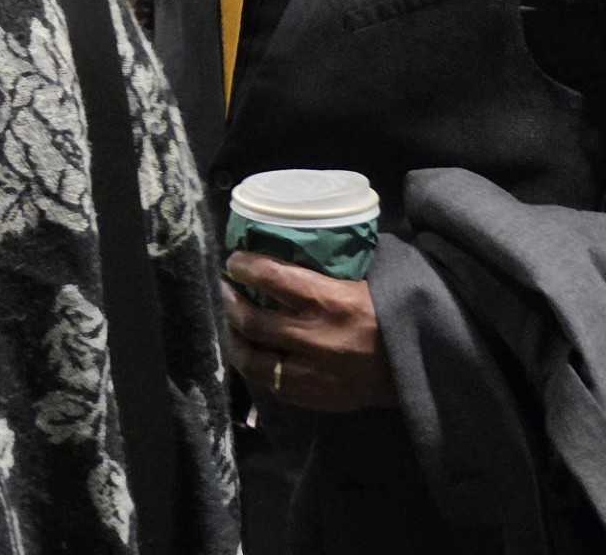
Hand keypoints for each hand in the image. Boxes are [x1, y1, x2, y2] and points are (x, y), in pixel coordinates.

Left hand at [222, 252, 396, 413]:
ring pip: (254, 360)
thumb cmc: (390, 315)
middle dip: (231, 302)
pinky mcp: (318, 398)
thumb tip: (282, 252)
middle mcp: (317, 338)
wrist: (424, 365)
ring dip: (235, 340)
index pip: (270, 276)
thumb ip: (321, 274)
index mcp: (331, 301)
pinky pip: (273, 385)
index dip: (243, 266)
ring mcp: (315, 373)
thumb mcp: (361, 283)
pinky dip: (258, 368)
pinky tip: (254, 355)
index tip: (234, 261)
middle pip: (253, 320)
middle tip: (226, 290)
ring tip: (231, 326)